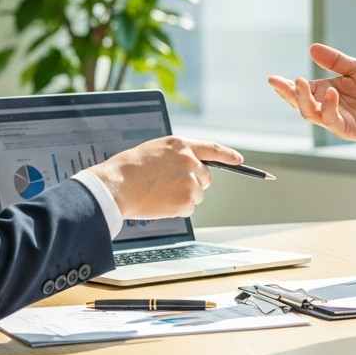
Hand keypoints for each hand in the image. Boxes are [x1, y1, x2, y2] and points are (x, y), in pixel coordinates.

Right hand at [87, 136, 242, 219]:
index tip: (239, 160)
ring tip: (161, 193)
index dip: (228, 155)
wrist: (116, 185)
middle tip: (172, 185)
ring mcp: (189, 182)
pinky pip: (189, 208)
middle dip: (195, 183)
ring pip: (197, 194)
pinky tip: (161, 202)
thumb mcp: (157, 150)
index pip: (213, 149)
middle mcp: (189, 161)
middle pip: (206, 177)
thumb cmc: (130, 168)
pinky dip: (177, 208)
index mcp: (181, 145)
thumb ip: (178, 155)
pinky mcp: (186, 201)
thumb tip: (194, 167)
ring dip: (184, 196)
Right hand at [267, 43, 355, 157]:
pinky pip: (332, 121)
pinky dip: (329, 107)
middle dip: (287, 93)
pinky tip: (331, 93)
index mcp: (324, 92)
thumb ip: (336, 61)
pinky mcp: (347, 129)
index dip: (286, 86)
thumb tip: (312, 48)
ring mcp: (335, 119)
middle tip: (277, 82)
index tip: (272, 78)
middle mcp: (325, 106)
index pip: (300, 90)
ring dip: (303, 100)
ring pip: (311, 114)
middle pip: (300, 103)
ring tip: (299, 83)